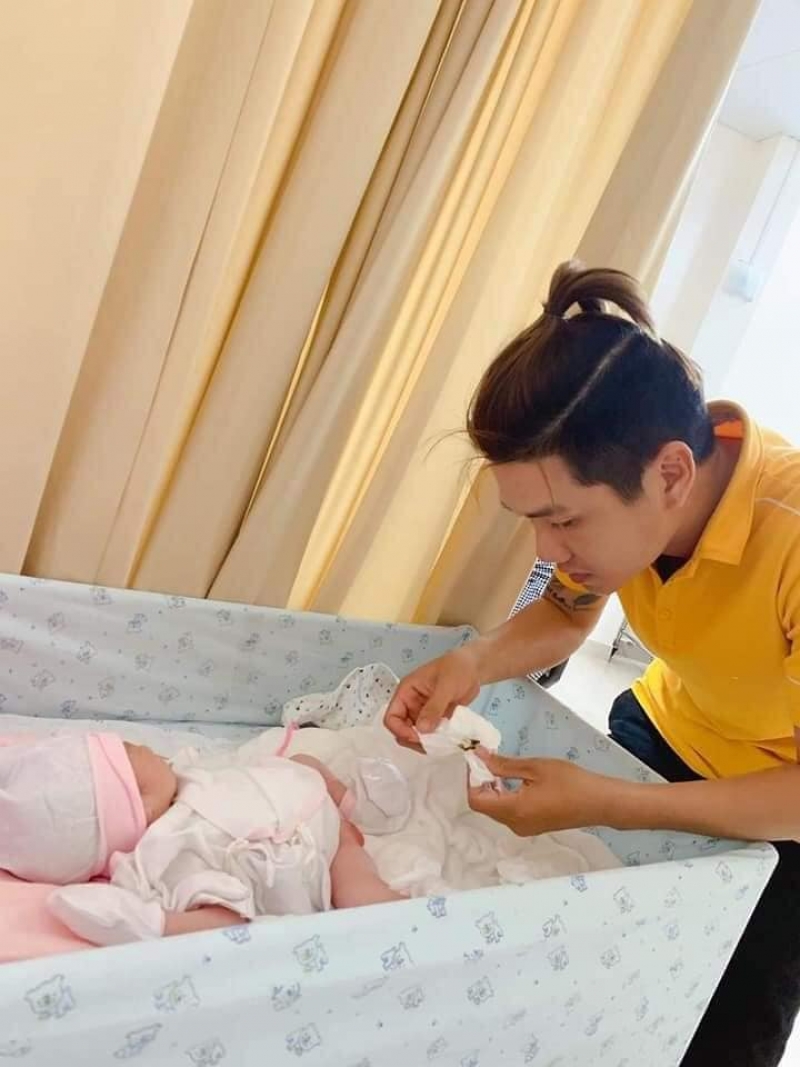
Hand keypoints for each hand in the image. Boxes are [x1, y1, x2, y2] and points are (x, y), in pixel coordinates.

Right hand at [384, 648, 480, 745]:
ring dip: (426, 742)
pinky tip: (448, 741)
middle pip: (402, 729)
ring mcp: (424, 713)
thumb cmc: (457, 668)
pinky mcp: (437, 719)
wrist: (474, 668)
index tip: (417, 737)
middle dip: (413, 739)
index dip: (400, 730)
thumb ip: (434, 707)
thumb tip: (422, 728)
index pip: (391, 716)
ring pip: (417, 734)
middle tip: (431, 744)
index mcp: (406, 692)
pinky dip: (438, 740)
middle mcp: (412, 704)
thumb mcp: (445, 685)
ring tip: (442, 743)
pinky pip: (432, 734)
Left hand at [468, 751, 617, 834]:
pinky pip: (510, 813)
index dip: (472, 780)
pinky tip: (516, 781)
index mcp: (512, 811)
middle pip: (485, 806)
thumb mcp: (534, 768)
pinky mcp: (533, 827)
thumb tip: (479, 756)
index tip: (477, 760)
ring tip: (502, 767)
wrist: (599, 802)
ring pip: (497, 810)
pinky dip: (505, 796)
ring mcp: (524, 829)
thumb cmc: (569, 782)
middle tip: (489, 759)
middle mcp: (514, 825)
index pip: (476, 801)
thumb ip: (503, 765)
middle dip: (482, 782)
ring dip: (494, 789)